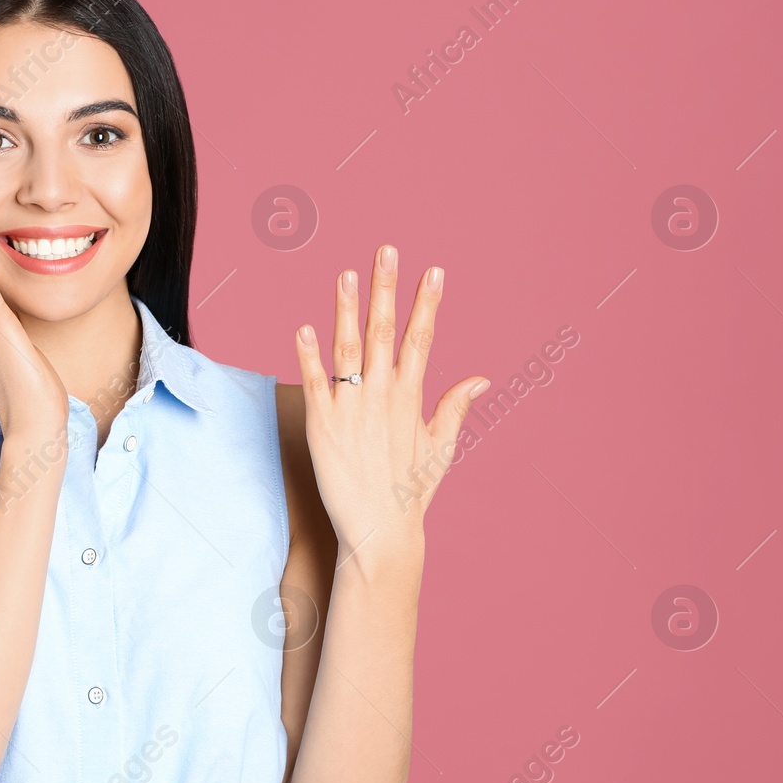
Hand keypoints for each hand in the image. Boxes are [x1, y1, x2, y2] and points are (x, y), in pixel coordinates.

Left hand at [293, 246, 489, 575]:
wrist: (381, 532)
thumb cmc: (411, 491)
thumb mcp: (441, 446)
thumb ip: (455, 406)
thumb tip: (480, 377)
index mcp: (412, 397)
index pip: (421, 339)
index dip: (426, 303)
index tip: (433, 270)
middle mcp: (383, 397)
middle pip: (384, 332)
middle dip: (386, 289)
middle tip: (386, 250)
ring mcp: (351, 410)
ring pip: (348, 349)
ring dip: (346, 310)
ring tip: (345, 274)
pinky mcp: (321, 426)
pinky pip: (314, 383)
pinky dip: (308, 355)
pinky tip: (303, 328)